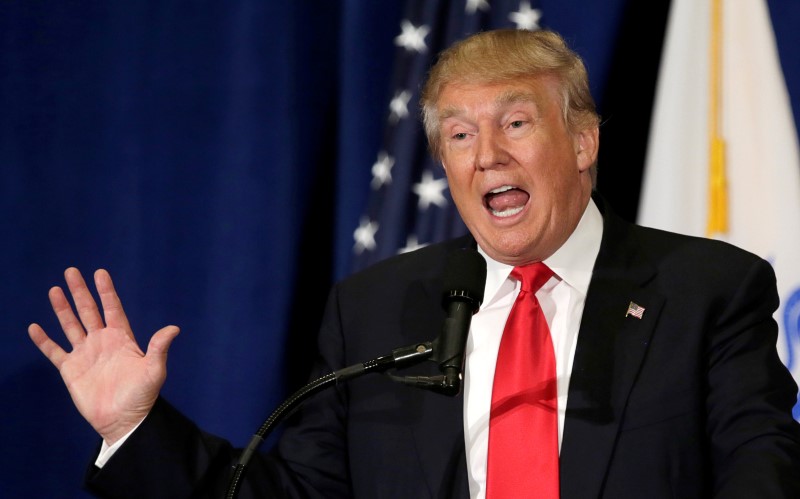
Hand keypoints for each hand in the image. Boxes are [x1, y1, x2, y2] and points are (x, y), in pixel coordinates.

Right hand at [28, 267, 179, 444]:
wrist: (123, 421)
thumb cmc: (142, 396)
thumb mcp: (154, 370)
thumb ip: (159, 348)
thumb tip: (174, 328)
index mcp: (122, 339)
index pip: (112, 308)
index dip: (106, 291)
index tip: (100, 273)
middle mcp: (102, 342)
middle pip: (88, 311)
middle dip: (80, 292)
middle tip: (71, 271)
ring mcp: (85, 355)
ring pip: (71, 326)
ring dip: (62, 309)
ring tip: (54, 290)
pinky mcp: (71, 370)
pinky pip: (54, 352)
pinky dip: (44, 341)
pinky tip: (35, 328)